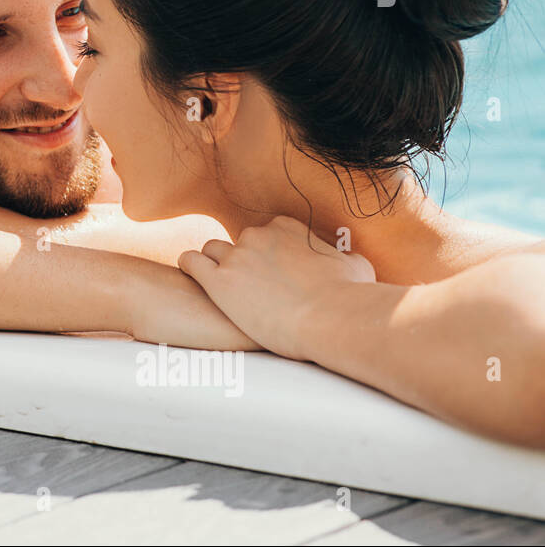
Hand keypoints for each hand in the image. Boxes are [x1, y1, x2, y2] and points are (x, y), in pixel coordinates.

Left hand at [177, 215, 375, 360]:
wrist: (333, 318)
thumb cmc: (350, 297)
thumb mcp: (356, 266)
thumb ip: (344, 258)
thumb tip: (349, 261)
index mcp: (286, 227)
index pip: (265, 233)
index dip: (265, 254)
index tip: (270, 273)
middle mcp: (258, 236)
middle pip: (237, 242)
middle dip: (241, 263)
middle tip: (248, 289)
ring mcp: (237, 257)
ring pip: (211, 251)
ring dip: (214, 265)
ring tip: (221, 288)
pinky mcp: (220, 281)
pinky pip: (191, 263)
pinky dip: (190, 269)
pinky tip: (195, 280)